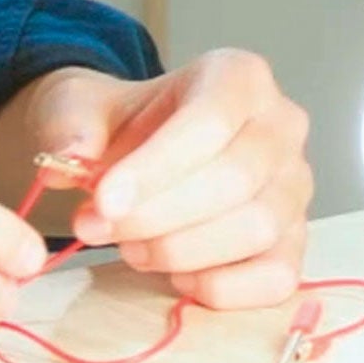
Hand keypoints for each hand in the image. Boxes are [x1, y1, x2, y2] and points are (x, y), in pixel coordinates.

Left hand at [20, 51, 311, 308]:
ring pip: (258, 227)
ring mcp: (295, 185)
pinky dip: (223, 286)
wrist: (134, 150)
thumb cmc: (122, 127)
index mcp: (239, 76)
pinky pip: (278, 275)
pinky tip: (177, 276)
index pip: (210, 121)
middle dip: (159, 215)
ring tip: (130, 247)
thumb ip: (69, 128)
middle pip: (236, 178)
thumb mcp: (79, 110)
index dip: (156, 168)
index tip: (103, 201)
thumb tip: (68, 158)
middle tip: (100, 227)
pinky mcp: (294, 239)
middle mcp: (281, 125)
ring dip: (183, 250)